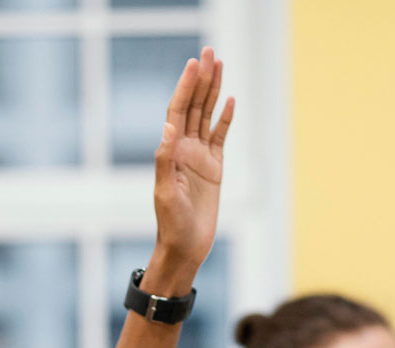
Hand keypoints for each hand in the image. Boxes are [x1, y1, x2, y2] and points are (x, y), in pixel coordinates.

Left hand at [149, 46, 234, 288]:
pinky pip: (219, 138)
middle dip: (201, 80)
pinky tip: (228, 101)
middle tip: (210, 52)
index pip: (178, 110)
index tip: (195, 63)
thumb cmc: (172, 225)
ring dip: (212, 91)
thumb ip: (165, 159)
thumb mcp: (166, 193)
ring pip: (206, 117)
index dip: (186, 86)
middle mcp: (184, 150)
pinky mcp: (214, 169)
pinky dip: (224, 118)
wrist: (184, 248)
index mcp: (171, 152)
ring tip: (219, 65)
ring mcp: (199, 158)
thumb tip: (168, 126)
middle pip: (193, 106)